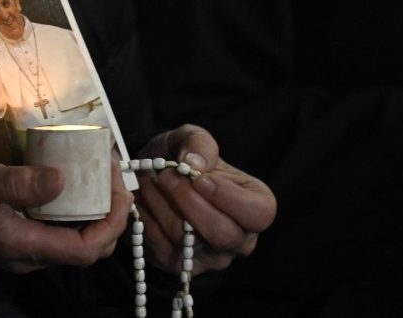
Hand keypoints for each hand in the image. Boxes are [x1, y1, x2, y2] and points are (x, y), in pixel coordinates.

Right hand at [0, 153, 133, 273]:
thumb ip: (18, 183)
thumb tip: (61, 180)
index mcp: (20, 244)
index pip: (83, 250)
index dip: (111, 224)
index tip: (119, 189)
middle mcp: (28, 255)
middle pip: (87, 250)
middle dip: (111, 216)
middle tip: (112, 175)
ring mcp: (25, 250)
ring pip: (77, 242)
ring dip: (97, 213)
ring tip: (101, 175)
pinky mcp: (22, 239)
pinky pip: (62, 233)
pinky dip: (79, 212)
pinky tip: (78, 185)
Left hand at [135, 124, 275, 274]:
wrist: (153, 175)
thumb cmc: (182, 158)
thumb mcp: (192, 138)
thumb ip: (198, 143)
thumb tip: (193, 164)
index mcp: (256, 206)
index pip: (259, 213)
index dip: (227, 196)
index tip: (198, 178)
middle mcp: (240, 239)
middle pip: (222, 234)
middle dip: (188, 201)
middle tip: (166, 175)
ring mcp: (210, 257)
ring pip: (185, 239)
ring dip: (161, 205)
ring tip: (150, 181)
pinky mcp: (178, 264)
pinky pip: (160, 246)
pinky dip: (147, 219)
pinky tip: (144, 200)